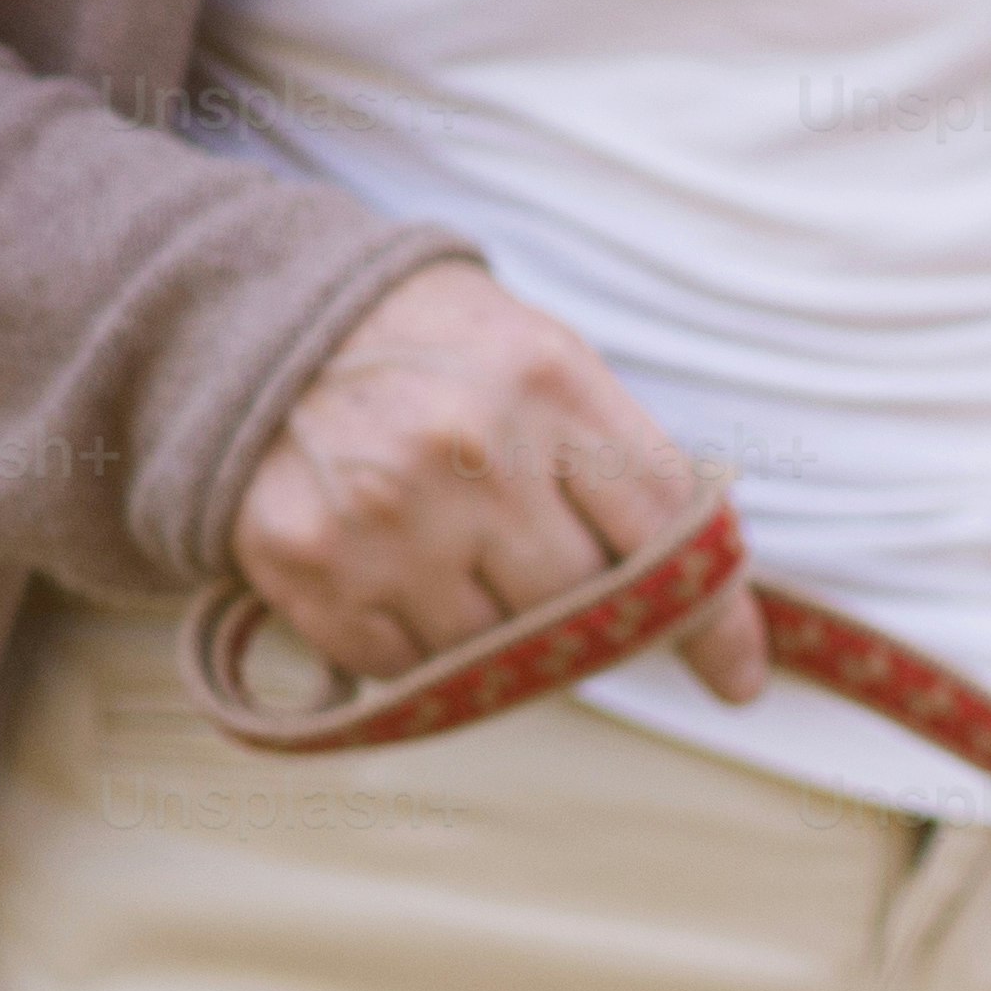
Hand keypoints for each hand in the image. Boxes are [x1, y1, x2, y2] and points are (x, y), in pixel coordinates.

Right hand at [232, 257, 764, 704]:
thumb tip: (725, 631)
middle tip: (530, 565)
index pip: (667, 531)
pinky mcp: (307, 562)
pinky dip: (409, 642)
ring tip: (447, 550)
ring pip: (497, 652)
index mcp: (545, 385)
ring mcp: (385, 512)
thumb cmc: (433, 354)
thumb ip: (633, 474)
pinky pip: (406, 666)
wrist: (251, 311)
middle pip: (581, 606)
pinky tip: (386, 568)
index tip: (739, 679)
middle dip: (575, 610)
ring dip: (489, 629)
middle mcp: (467, 449)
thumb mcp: (546, 367)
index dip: (711, 619)